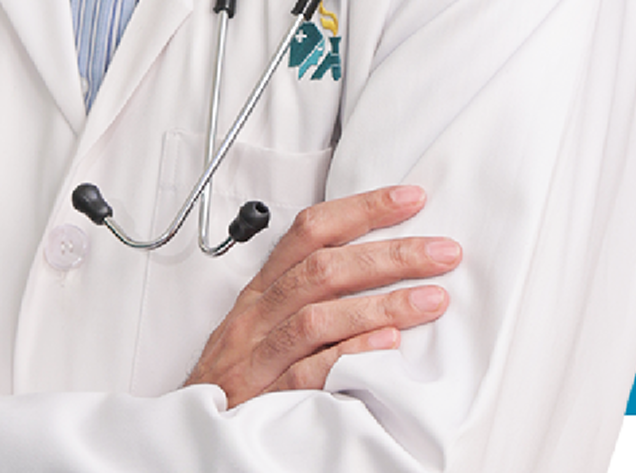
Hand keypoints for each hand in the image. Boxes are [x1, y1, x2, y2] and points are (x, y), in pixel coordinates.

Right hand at [185, 185, 460, 406]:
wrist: (193, 436)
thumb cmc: (236, 377)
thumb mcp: (263, 324)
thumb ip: (308, 296)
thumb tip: (377, 267)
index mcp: (262, 289)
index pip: (311, 231)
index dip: (362, 209)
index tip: (410, 198)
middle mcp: (258, 314)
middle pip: (325, 268)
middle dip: (390, 254)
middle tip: (443, 252)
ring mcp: (259, 356)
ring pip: (320, 315)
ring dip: (383, 303)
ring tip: (433, 299)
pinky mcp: (265, 399)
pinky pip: (310, 372)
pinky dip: (350, 355)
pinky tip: (388, 346)